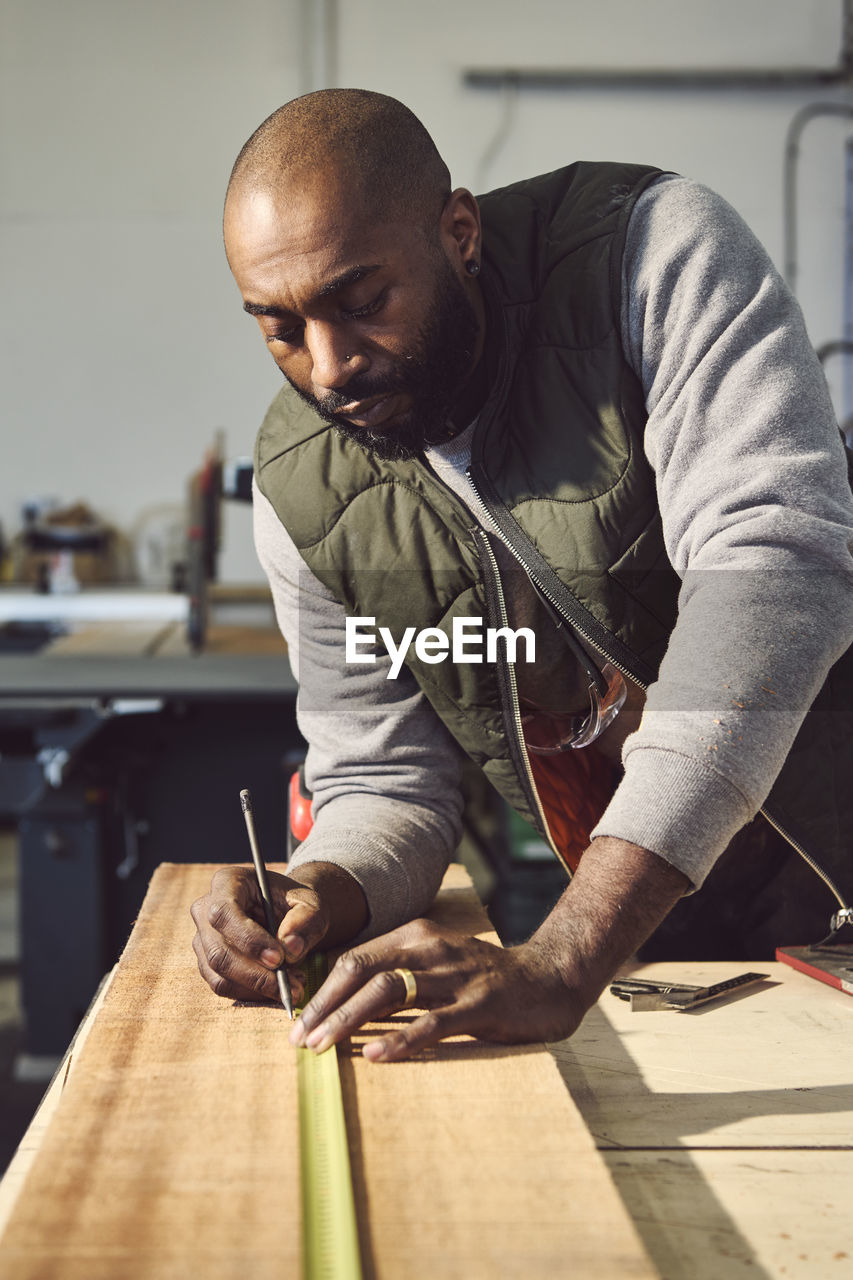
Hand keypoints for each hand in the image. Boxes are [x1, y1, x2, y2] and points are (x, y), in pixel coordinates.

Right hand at [190, 862, 367, 1002]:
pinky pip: (222, 986)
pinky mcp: (206, 962)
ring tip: (292, 986)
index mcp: (227, 882)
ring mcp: (202, 937)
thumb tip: (291, 948)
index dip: (249, 940)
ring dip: (256, 987)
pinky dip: (251, 993)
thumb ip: (306, 919)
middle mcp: (205, 909)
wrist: (286, 912)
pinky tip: (278, 988)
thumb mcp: (311, 903)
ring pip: (218, 973)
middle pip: (218, 950)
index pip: (225, 913)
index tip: (279, 958)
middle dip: (255, 974)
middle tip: (291, 985)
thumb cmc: (295, 903)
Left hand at [289, 919, 589, 1060]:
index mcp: (415, 936)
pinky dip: (400, 1039)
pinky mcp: (478, 1005)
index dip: (322, 989)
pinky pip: (431, 1022)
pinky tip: (376, 1055)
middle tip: (299, 1038)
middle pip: (363, 971)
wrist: (547, 979)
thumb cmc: (481, 978)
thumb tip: (340, 1003)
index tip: (297, 1020)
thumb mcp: (435, 963)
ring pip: (389, 992)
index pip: (355, 958)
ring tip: (324, 1046)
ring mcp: (455, 976)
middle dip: (326, 1005)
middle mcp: (430, 949)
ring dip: (350, 1020)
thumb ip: (395, 974)